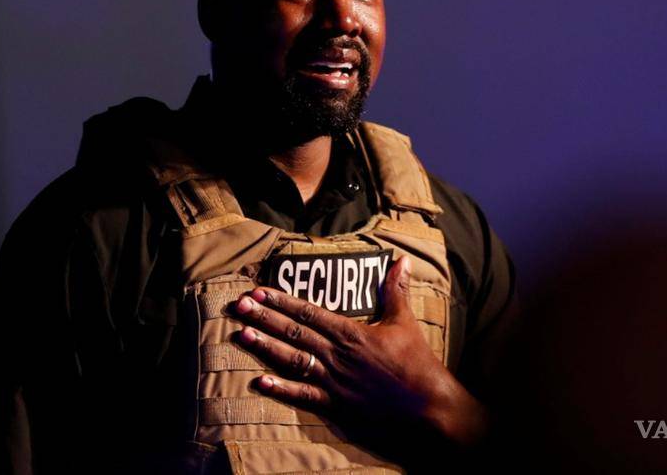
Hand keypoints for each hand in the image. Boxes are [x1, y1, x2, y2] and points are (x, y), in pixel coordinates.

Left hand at [232, 255, 489, 447]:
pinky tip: (261, 382)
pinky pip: (304, 396)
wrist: (428, 406)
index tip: (259, 292)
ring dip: (266, 348)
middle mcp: (337, 354)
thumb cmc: (417, 364)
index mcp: (351, 332)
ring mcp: (334, 381)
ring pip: (293, 360)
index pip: (309, 311)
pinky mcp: (336, 405)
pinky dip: (282, 389)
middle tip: (238, 307)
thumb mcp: (405, 322)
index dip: (282, 301)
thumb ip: (395, 291)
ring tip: (242, 336)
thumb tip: (401, 260)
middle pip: (294, 332)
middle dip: (264, 318)